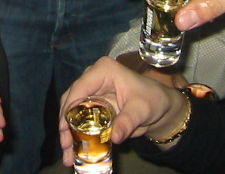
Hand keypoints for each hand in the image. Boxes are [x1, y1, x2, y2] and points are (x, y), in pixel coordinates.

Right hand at [58, 57, 185, 165]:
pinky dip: (75, 135)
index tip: (65, 129)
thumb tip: (114, 137)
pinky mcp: (91, 105)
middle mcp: (93, 77)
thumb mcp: (141, 110)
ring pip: (71, 111)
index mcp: (104, 70)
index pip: (80, 87)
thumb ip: (128, 122)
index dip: (69, 108)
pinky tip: (73, 150)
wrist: (160, 107)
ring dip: (67, 133)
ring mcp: (91, 91)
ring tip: (68, 153)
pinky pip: (78, 119)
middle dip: (65, 124)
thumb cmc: (153, 99)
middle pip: (71, 100)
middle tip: (65, 145)